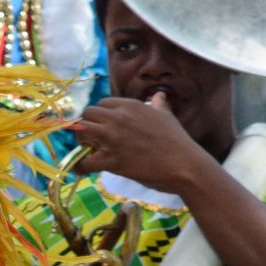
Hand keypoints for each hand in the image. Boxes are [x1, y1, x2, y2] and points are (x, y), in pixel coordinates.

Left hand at [70, 94, 217, 195]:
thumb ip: (159, 104)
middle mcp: (118, 117)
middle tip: (93, 139)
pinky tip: (82, 169)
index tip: (103, 127)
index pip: (102, 104)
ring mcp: (112, 138)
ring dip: (82, 141)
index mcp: (130, 105)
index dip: (100, 116)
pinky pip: (84, 161)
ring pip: (81, 131)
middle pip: (88, 114)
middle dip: (87, 126)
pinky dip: (80, 166)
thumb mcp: (167, 115)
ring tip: (89, 151)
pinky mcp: (111, 159)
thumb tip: (159, 96)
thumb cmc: (177, 141)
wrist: (184, 164)